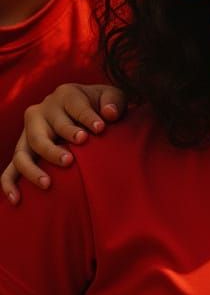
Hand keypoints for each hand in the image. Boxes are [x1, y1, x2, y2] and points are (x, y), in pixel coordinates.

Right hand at [1, 84, 124, 204]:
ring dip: (33, 168)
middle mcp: (41, 110)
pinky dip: (10, 183)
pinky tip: (17, 199)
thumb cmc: (102, 104)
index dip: (87, 118)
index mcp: (65, 94)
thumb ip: (114, 102)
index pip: (74, 107)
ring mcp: (29, 131)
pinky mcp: (23, 149)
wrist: (87, 109)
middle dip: (55, 147)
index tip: (100, 129)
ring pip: (23, 151)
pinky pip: (10, 168)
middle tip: (71, 160)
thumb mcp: (112, 97)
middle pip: (42, 131)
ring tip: (49, 183)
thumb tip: (109, 114)